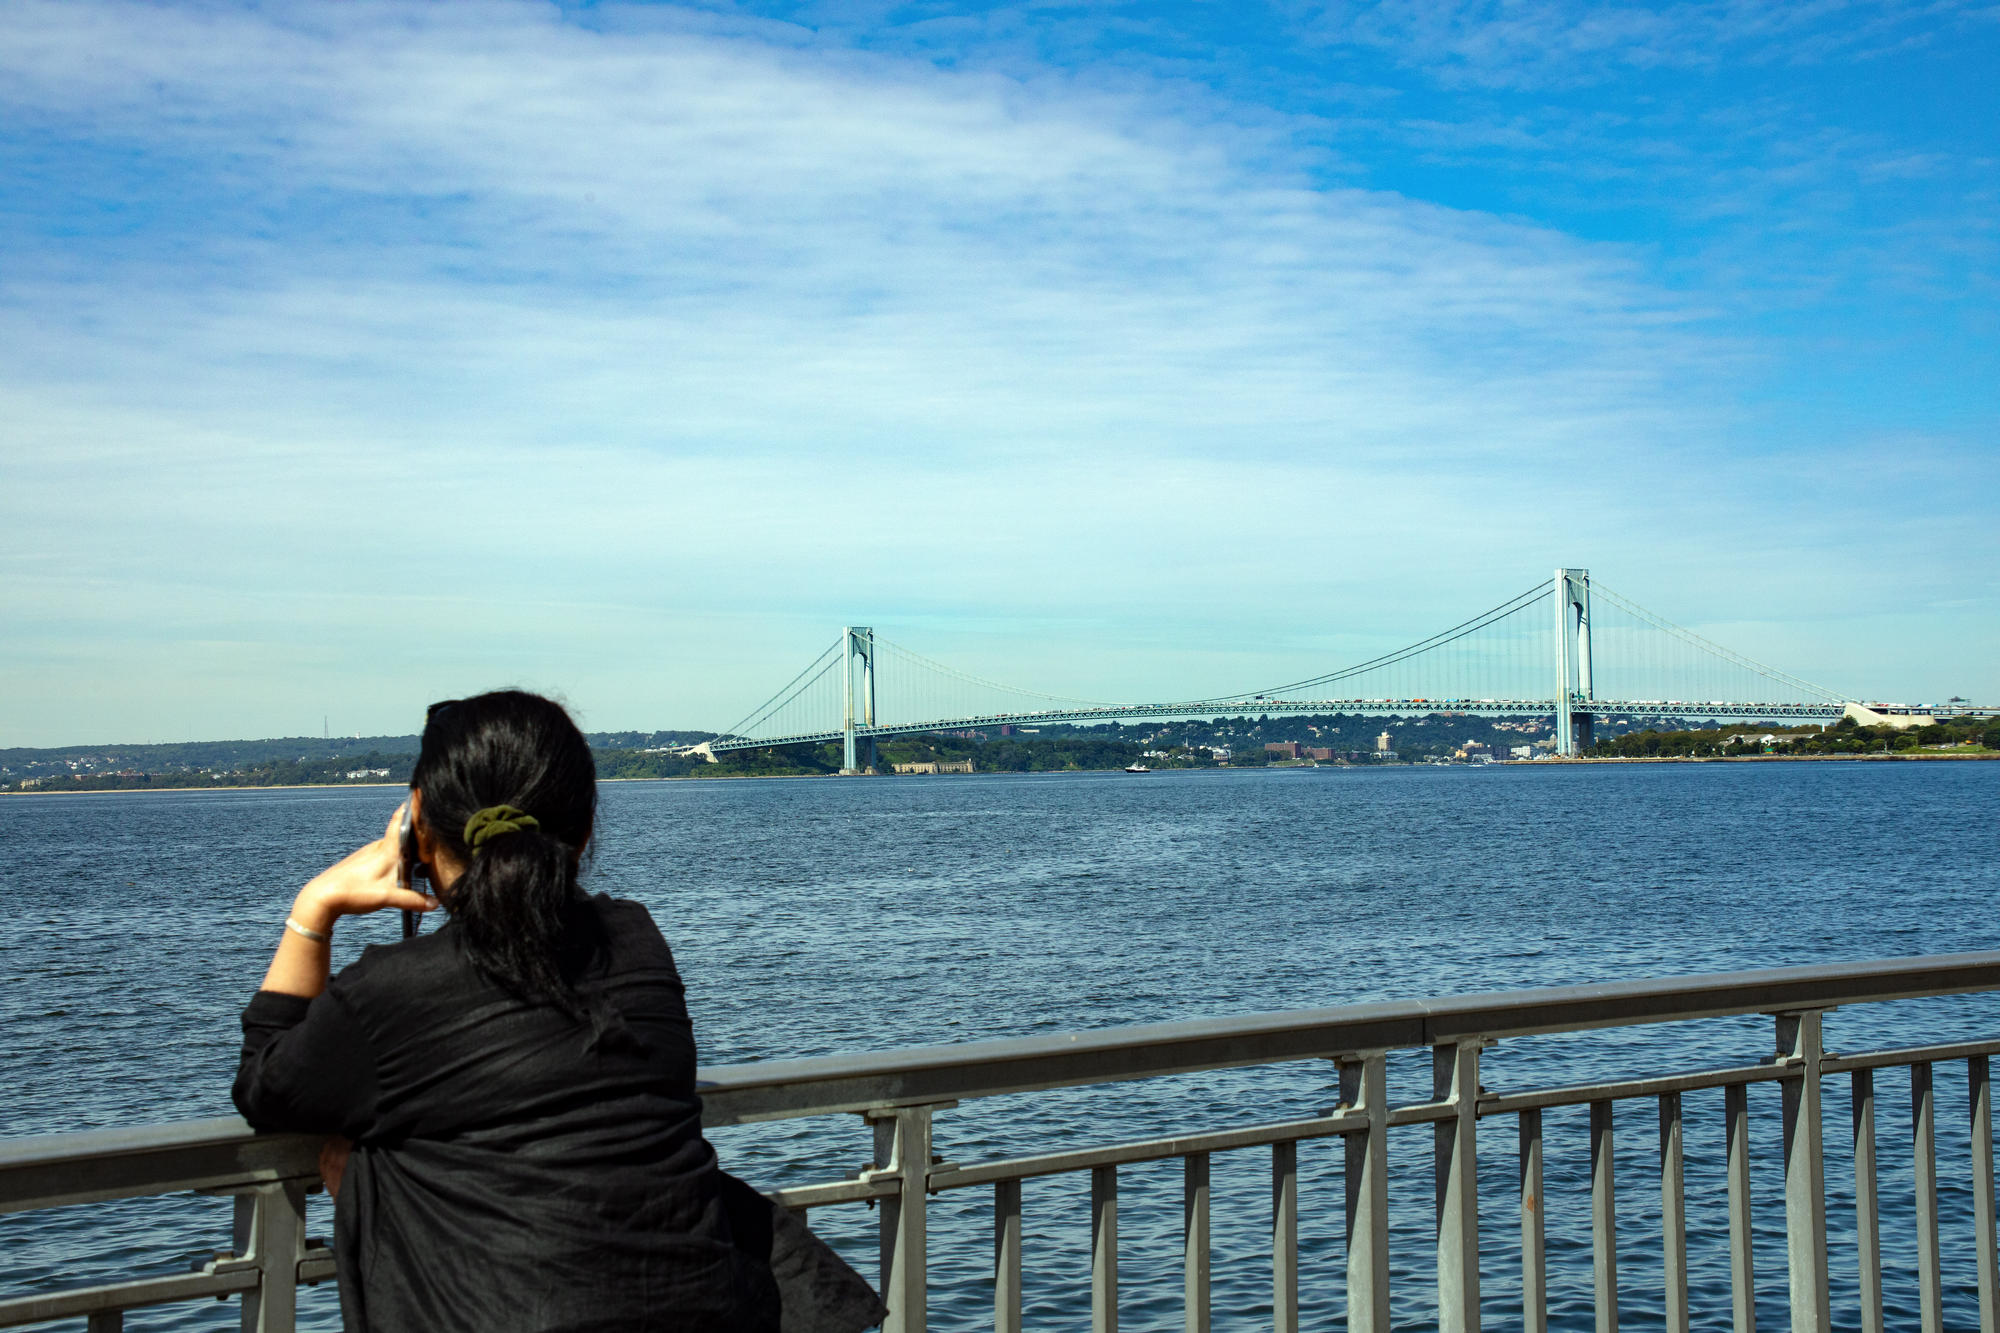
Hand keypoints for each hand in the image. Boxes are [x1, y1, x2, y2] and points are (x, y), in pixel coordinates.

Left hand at [291, 804, 439, 932]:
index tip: (419, 790)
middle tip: (431, 832)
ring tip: (417, 856)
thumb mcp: (386, 898)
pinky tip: (395, 870)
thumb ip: (412, 900)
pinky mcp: (360, 862)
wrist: (321, 897)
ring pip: (391, 845)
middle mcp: (378, 848)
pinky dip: (393, 856)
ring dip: (404, 846)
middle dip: (415, 830)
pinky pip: (382, 854)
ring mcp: (367, 854)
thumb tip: (436, 903)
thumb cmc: (353, 893)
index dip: (411, 806)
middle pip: (400, 833)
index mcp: (387, 851)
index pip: (400, 821)